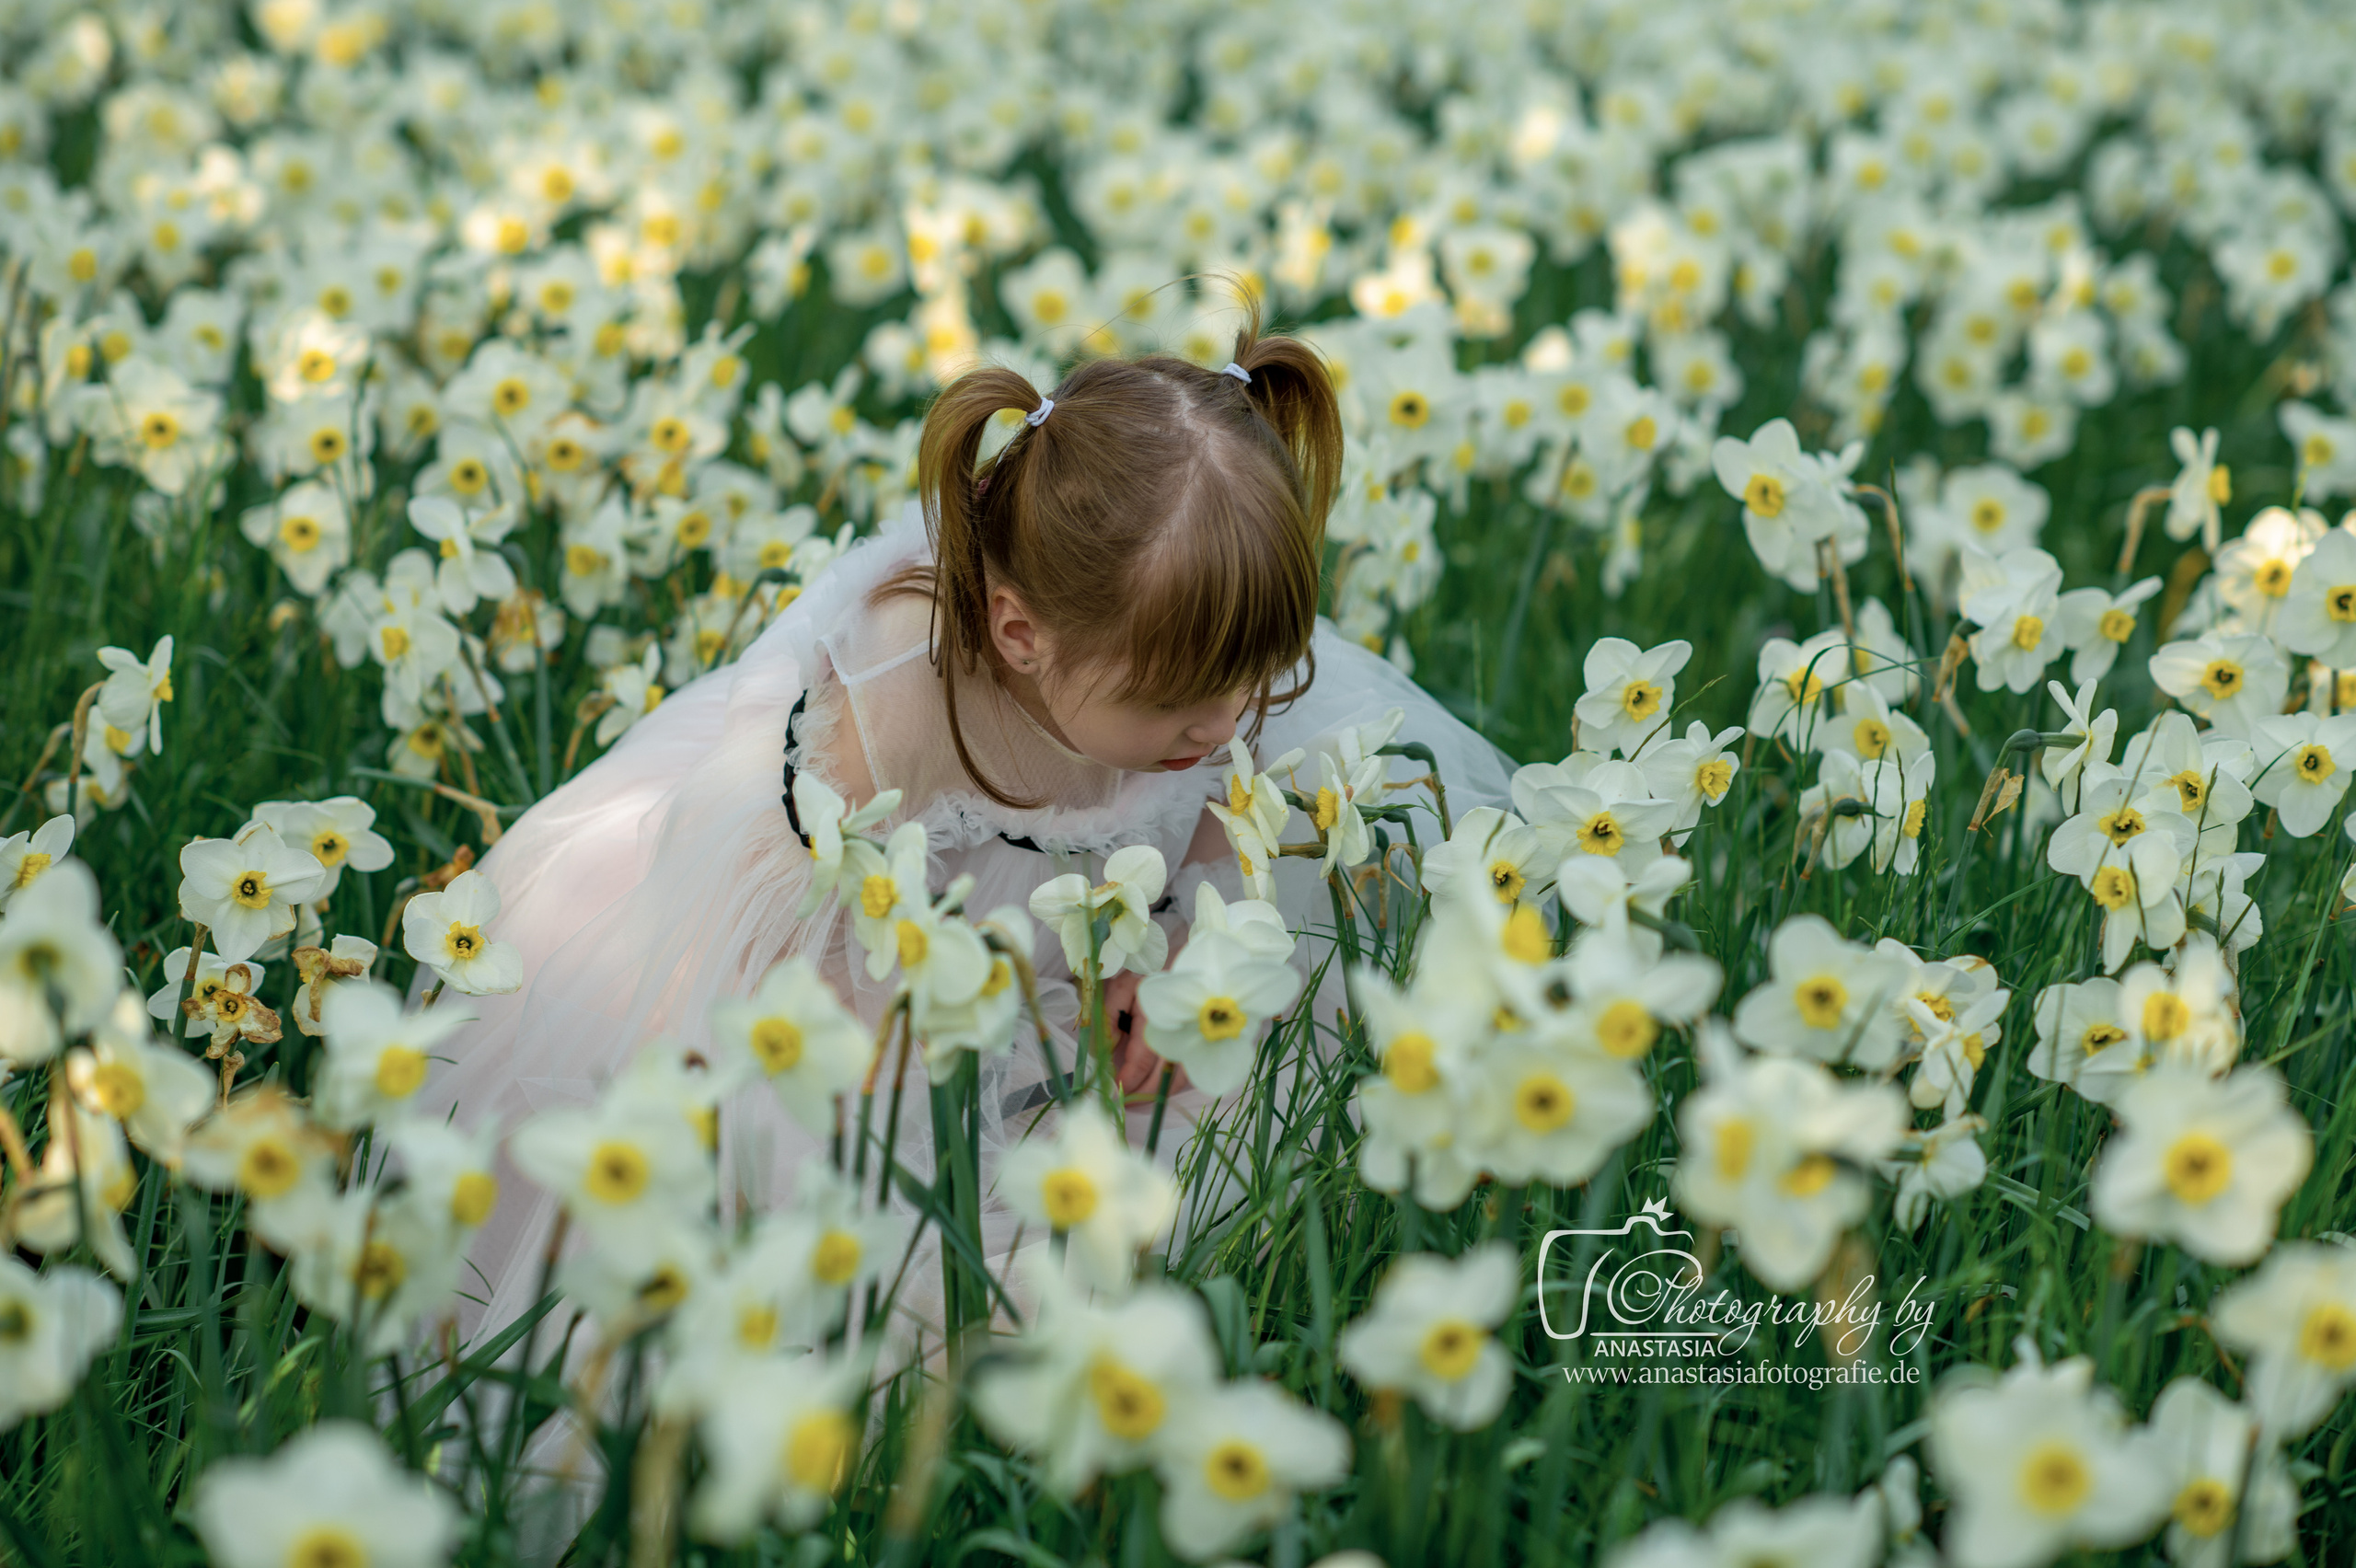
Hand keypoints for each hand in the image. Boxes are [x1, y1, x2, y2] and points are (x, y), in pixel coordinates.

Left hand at [1101, 966, 1190, 1099]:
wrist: (1185, 968)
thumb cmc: (1147, 978)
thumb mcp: (1121, 989)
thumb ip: (1109, 1018)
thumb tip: (1106, 1051)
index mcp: (1157, 1011)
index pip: (1144, 1056)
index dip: (1129, 1078)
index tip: (1116, 1089)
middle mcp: (1180, 1026)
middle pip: (1165, 1072)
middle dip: (1145, 1092)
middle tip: (1125, 1103)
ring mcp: (1196, 1035)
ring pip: (1182, 1076)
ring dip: (1162, 1092)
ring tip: (1141, 1099)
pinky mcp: (1203, 1042)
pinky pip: (1191, 1070)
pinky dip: (1175, 1084)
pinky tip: (1159, 1088)